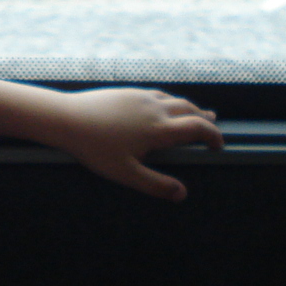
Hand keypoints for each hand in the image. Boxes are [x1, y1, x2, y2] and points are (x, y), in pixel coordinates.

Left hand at [52, 89, 221, 199]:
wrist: (66, 117)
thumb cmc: (95, 147)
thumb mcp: (125, 173)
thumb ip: (155, 185)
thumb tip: (182, 194)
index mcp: (159, 129)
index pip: (198, 128)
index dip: (213, 136)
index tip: (218, 145)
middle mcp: (155, 108)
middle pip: (190, 109)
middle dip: (204, 119)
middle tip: (213, 125)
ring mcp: (140, 97)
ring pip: (173, 99)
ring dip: (188, 107)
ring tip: (195, 112)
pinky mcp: (126, 91)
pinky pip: (156, 93)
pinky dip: (169, 99)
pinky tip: (163, 103)